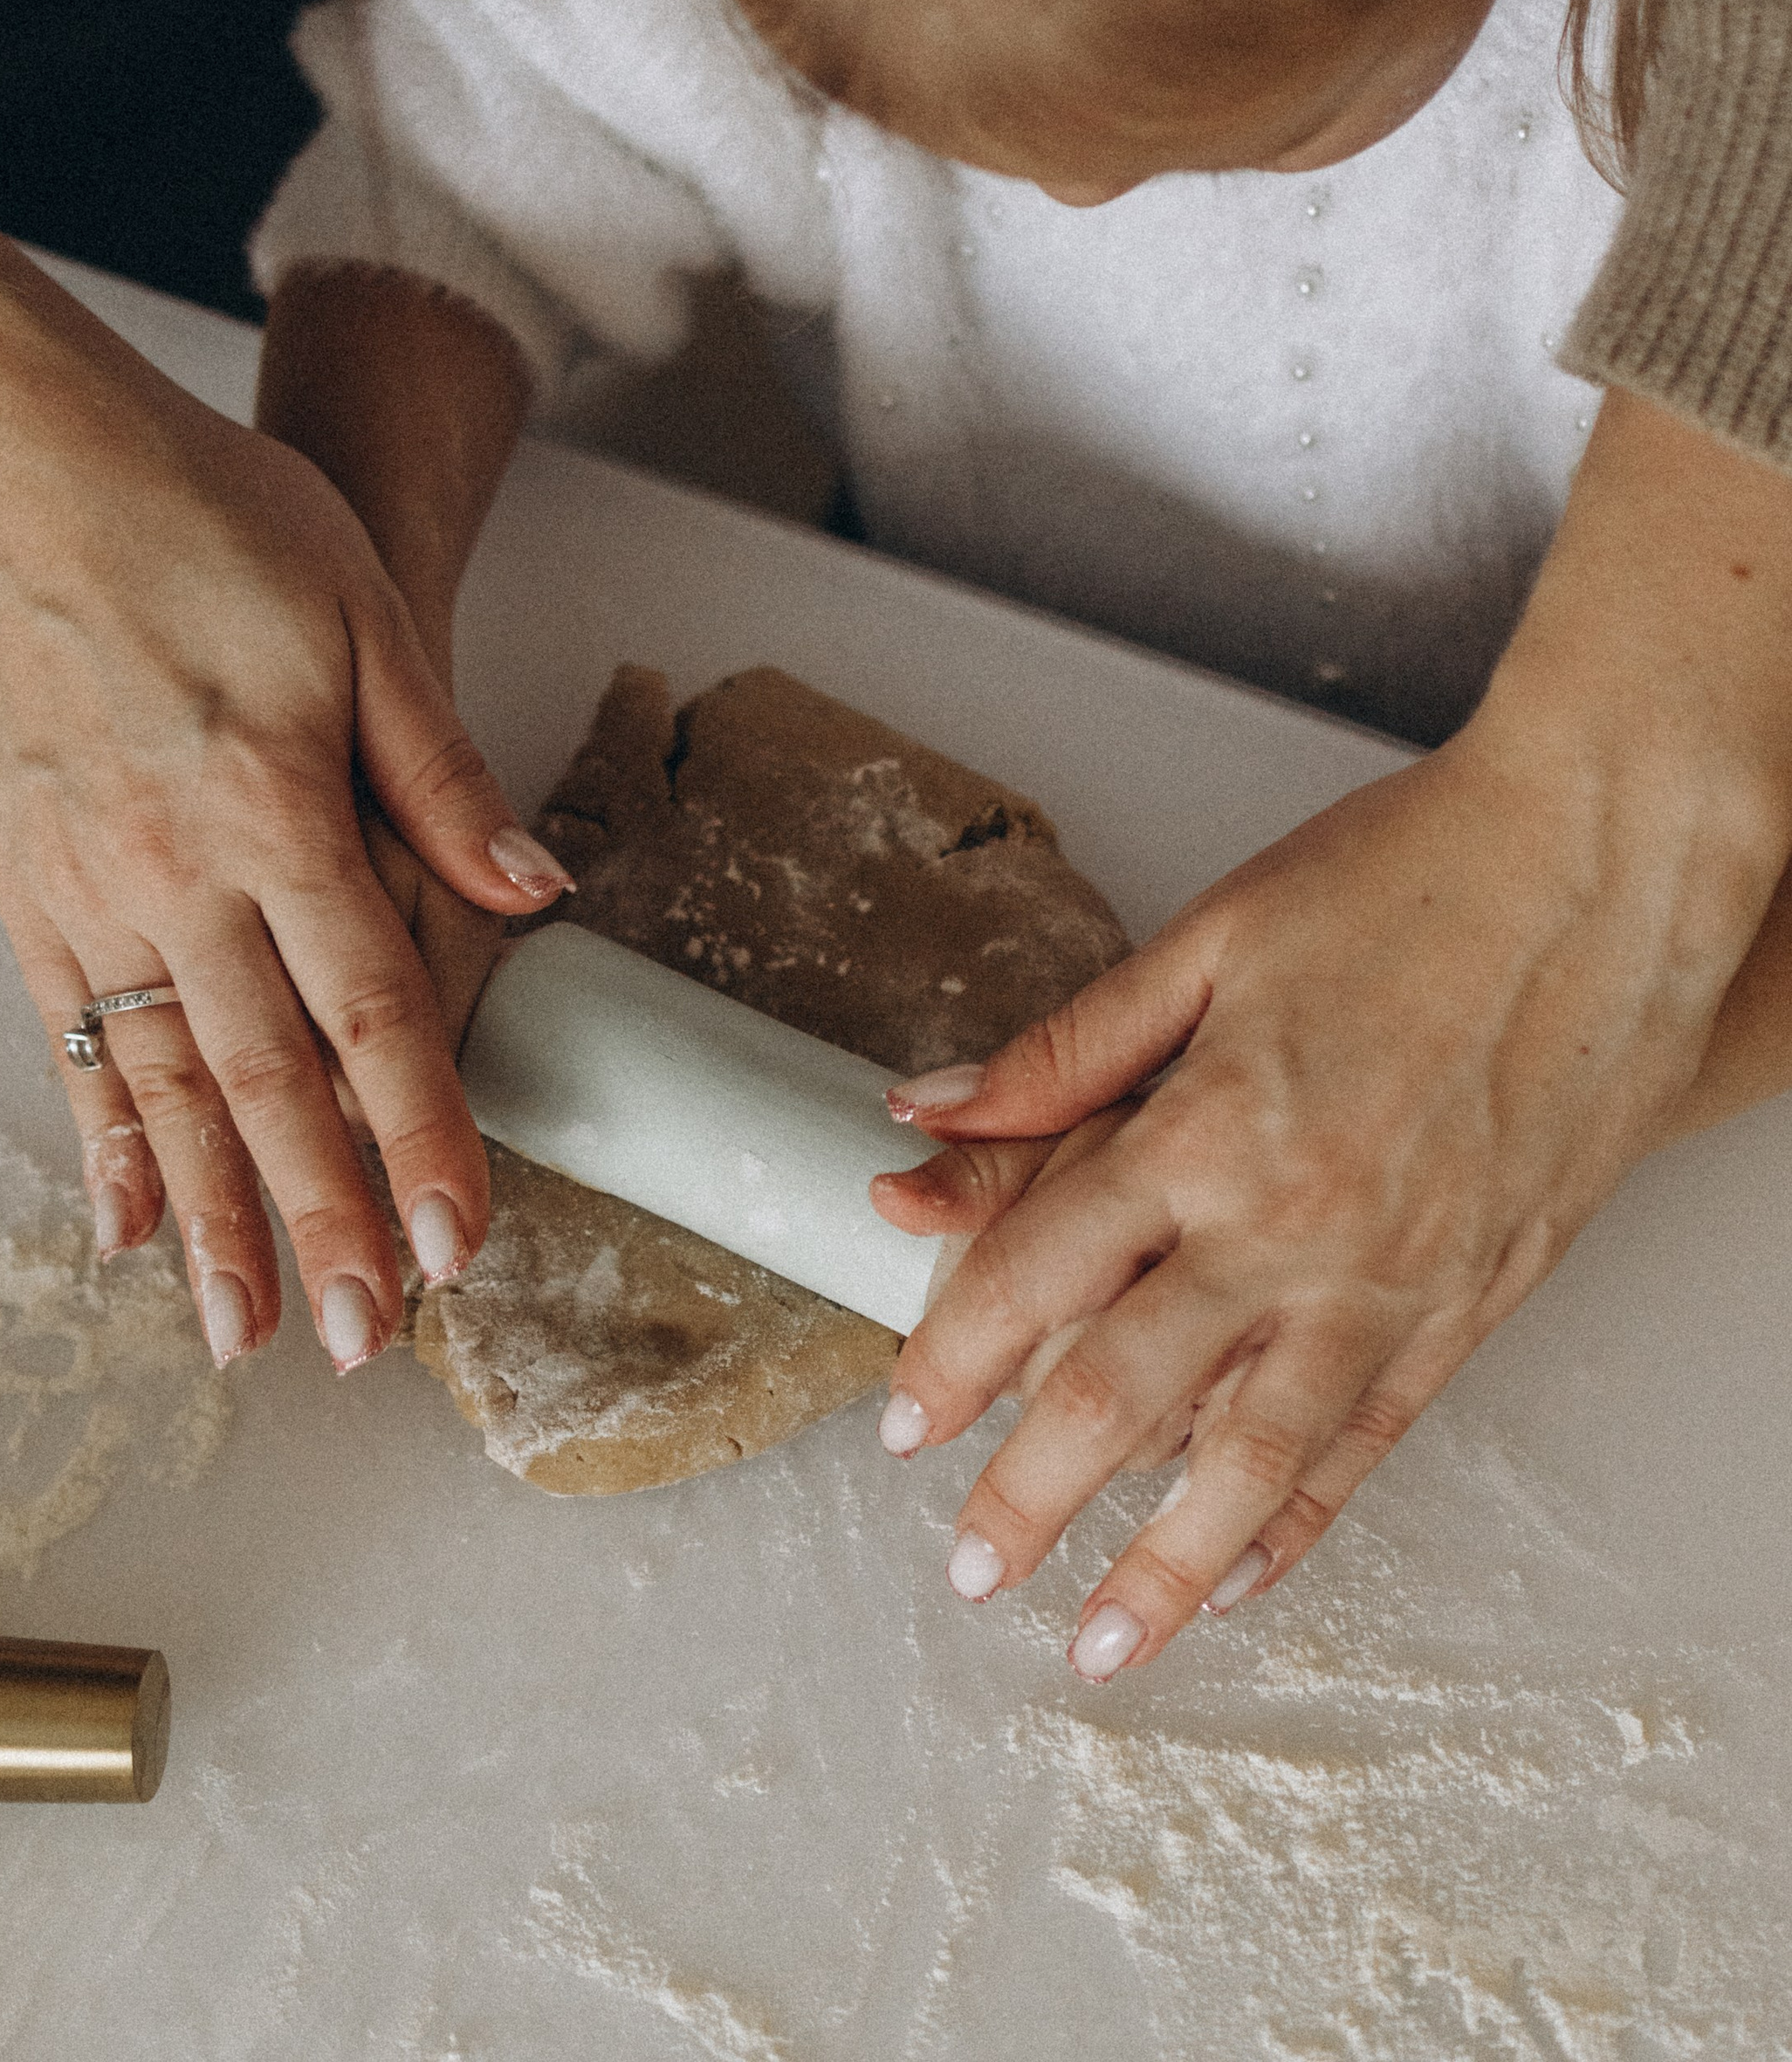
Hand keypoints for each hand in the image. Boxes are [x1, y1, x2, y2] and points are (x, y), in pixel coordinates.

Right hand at [0, 142, 564, 1369]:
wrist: (27, 471)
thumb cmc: (210, 521)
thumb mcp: (366, 616)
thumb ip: (444, 772)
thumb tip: (535, 889)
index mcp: (276, 805)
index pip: (372, 1010)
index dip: (420, 1136)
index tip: (458, 1242)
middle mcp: (173, 868)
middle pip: (264, 1082)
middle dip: (319, 1222)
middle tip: (363, 1341)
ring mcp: (83, 885)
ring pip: (157, 1086)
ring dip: (207, 1218)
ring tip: (241, 1332)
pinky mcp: (22, 882)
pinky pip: (69, 1037)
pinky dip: (99, 1138)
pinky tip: (125, 1223)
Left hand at [872, 388, 1791, 1676]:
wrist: (1606, 873)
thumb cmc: (1415, 877)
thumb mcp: (1212, 937)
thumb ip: (1067, 1048)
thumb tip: (928, 1105)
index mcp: (1208, 1125)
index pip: (1038, 1270)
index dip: (955, 1352)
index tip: (904, 1418)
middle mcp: (1293, 1224)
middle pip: (1124, 1393)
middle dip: (1031, 1495)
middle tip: (969, 1564)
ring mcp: (1392, 1276)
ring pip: (1256, 1458)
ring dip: (1169, 1563)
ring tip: (1102, 1637)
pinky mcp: (1475, 1299)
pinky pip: (1376, 1436)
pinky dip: (1309, 1513)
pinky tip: (1256, 1566)